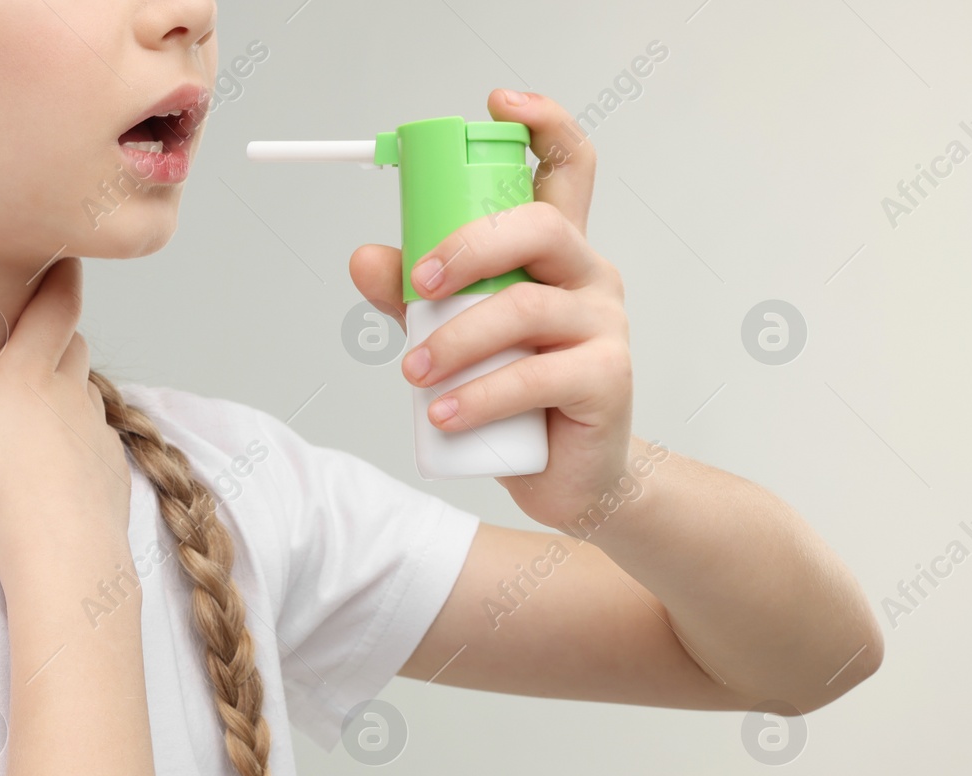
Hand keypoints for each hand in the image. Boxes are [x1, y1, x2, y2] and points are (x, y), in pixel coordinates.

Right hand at [0, 258, 130, 567]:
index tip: (65, 254)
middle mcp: (70, 396)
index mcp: (28, 376)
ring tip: (40, 393)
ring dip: (68, 385)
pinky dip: (81, 437)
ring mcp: (95, 434)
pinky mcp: (109, 473)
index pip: (56, 306)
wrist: (66, 557)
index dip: (61, 276)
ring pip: (87, 392)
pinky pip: (98, 442)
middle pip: (73, 345)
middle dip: (58, 330)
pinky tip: (60, 458)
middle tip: (39, 322)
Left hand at [349, 89, 633, 530]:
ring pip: (525, 308)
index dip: (542, 123)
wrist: (566, 476)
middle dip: (468, 247)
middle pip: (538, 226)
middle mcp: (586, 274)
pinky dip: (481, 395)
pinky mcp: (608, 378)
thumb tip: (364, 258)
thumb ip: (410, 296)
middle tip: (417, 284)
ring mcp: (603, 324)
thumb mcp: (452, 336)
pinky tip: (444, 414)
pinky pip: (537, 376)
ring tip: (414, 373)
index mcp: (553, 251)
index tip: (498, 103)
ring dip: (456, 339)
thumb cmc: (514, 396)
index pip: (566, 166)